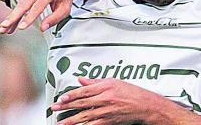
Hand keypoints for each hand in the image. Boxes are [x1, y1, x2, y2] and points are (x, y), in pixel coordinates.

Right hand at [0, 0, 77, 33]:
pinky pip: (19, 3)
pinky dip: (15, 14)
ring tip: (3, 29)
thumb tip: (43, 28)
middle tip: (4, 25)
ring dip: (11, 18)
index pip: (38, 6)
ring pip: (19, 4)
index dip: (29, 18)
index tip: (22, 28)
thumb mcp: (65, 9)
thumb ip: (54, 19)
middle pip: (23, 4)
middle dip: (13, 16)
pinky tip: (10, 25)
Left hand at [54, 77, 180, 124]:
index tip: (61, 98)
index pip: (84, 91)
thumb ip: (95, 82)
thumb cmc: (132, 93)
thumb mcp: (114, 82)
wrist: (145, 106)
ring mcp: (106, 112)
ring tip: (60, 123)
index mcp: (105, 88)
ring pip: (84, 117)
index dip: (71, 95)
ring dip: (71, 120)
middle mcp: (105, 100)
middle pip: (81, 103)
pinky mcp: (109, 122)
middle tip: (55, 108)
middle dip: (66, 107)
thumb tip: (81, 80)